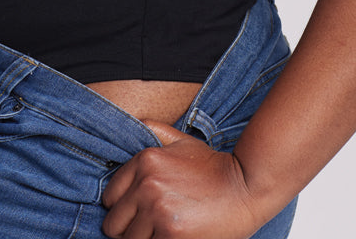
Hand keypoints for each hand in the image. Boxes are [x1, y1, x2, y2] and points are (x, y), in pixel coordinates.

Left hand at [102, 121, 260, 238]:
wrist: (247, 186)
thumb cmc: (213, 167)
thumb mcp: (180, 141)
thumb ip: (153, 132)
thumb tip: (132, 127)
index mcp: (144, 161)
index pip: (109, 197)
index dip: (122, 207)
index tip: (136, 212)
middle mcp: (146, 184)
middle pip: (113, 224)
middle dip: (128, 228)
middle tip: (149, 226)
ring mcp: (158, 210)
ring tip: (162, 231)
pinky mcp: (171, 234)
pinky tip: (172, 236)